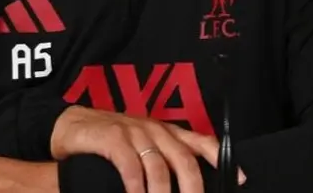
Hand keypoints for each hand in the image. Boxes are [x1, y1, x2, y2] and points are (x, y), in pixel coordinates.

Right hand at [50, 106, 244, 192]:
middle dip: (194, 189)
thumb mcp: (143, 148)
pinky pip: (131, 166)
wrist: (72, 125)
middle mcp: (155, 130)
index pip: (202, 142)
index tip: (240, 178)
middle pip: (185, 161)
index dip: (221, 160)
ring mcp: (134, 132)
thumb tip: (185, 187)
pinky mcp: (113, 137)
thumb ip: (164, 163)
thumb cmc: (111, 141)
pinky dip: (137, 187)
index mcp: (166, 133)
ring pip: (159, 167)